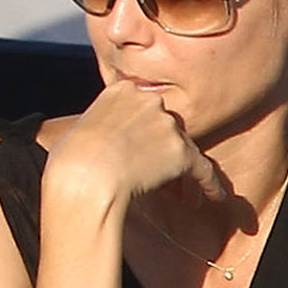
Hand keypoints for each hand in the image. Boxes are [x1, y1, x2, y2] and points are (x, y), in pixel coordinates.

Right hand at [46, 79, 230, 213]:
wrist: (84, 173)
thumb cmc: (71, 159)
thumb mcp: (81, 129)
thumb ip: (102, 128)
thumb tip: (104, 147)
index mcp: (121, 90)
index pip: (144, 110)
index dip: (146, 133)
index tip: (144, 150)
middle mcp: (148, 100)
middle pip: (166, 126)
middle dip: (165, 149)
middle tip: (162, 176)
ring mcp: (167, 124)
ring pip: (183, 149)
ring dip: (183, 171)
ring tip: (184, 195)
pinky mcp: (181, 151)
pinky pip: (202, 169)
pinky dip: (210, 184)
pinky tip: (215, 197)